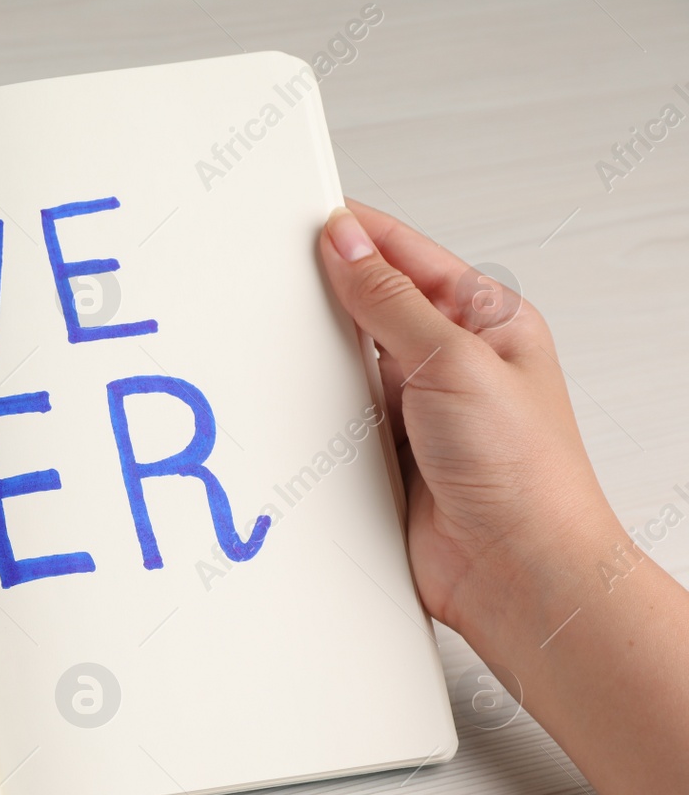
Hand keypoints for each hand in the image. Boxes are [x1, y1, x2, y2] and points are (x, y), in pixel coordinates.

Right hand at [321, 202, 688, 794]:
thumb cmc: (526, 474)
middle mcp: (445, 359)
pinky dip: (304, 414)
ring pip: (340, 363)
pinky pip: (328, 419)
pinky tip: (285, 405)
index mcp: (482, 318)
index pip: (404, 253)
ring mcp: (409, 408)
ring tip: (271, 340)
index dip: (352, 233)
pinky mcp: (379, 455)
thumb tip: (346, 243)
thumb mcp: (455, 360)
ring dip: (310, 360)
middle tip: (267, 279)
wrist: (517, 573)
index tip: (298, 221)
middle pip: (365, 305)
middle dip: (319, 295)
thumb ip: (391, 300)